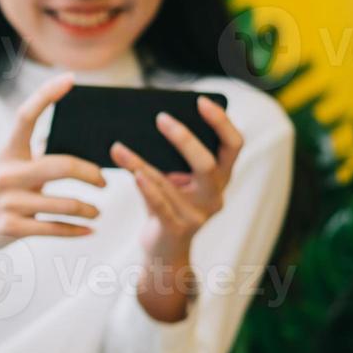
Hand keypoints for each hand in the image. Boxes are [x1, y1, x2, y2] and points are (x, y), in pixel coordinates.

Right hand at [0, 73, 106, 304]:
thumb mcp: (7, 165)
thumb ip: (34, 152)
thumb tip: (71, 136)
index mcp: (9, 152)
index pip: (27, 116)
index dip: (48, 94)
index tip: (70, 80)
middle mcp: (8, 174)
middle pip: (62, 166)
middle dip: (91, 174)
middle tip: (103, 181)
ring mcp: (10, 202)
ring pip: (65, 204)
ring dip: (89, 209)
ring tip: (96, 211)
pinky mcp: (12, 228)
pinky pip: (55, 228)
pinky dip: (77, 230)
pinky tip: (88, 230)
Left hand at [109, 96, 243, 264]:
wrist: (164, 251)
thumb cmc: (167, 206)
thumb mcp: (172, 180)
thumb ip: (167, 158)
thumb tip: (142, 125)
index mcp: (220, 178)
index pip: (233, 145)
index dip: (221, 122)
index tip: (201, 101)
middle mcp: (214, 196)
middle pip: (210, 164)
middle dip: (185, 139)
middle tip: (161, 118)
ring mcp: (197, 215)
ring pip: (172, 183)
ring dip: (144, 162)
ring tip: (119, 146)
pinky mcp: (177, 229)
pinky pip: (160, 204)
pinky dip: (145, 186)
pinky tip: (132, 172)